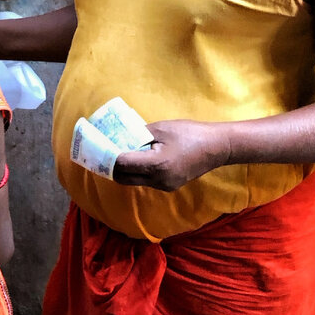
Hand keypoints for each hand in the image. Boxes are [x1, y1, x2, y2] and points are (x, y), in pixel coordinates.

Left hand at [113, 120, 230, 191]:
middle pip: (123, 178)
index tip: (96, 147)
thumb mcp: (161, 128)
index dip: (106, 157)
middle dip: (110, 166)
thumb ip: (137, 135)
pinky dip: (136, 171)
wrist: (218, 147)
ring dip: (123, 169)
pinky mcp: (169, 186)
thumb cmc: (190, 133)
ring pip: (133, 181)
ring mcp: (164, 186)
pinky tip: (136, 157)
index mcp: (156, 165)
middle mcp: (158, 180)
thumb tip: (119, 138)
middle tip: (102, 151)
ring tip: (117, 152)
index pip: (121, 164)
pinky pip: (145, 180)